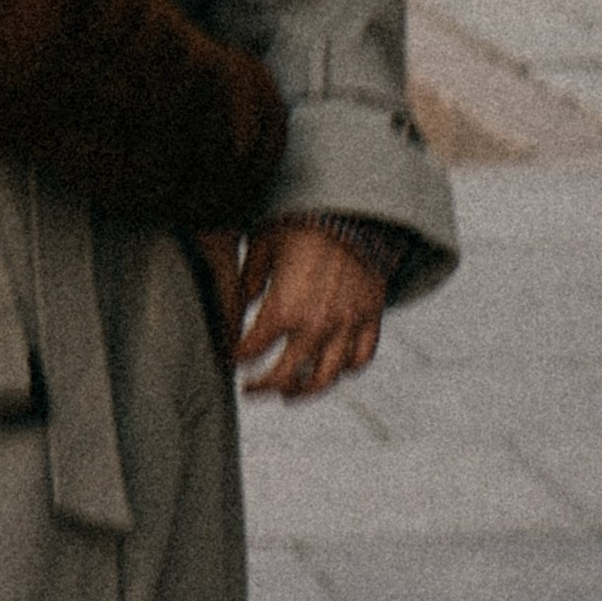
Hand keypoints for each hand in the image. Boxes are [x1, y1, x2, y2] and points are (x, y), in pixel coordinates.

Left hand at [218, 218, 384, 401]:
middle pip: (286, 376)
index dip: (237, 358)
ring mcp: (346, 325)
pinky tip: (331, 368)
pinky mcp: (370, 318)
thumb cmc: (301, 221)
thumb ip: (248, 281)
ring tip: (289, 393)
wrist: (352, 207)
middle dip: (263, 387)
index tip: (231, 359)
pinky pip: (360, 359)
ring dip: (304, 391)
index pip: (253, 350)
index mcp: (284, 308)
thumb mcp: (263, 244)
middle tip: (251, 389)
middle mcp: (316, 325)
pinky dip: (345, 369)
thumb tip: (237, 308)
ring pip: (326, 379)